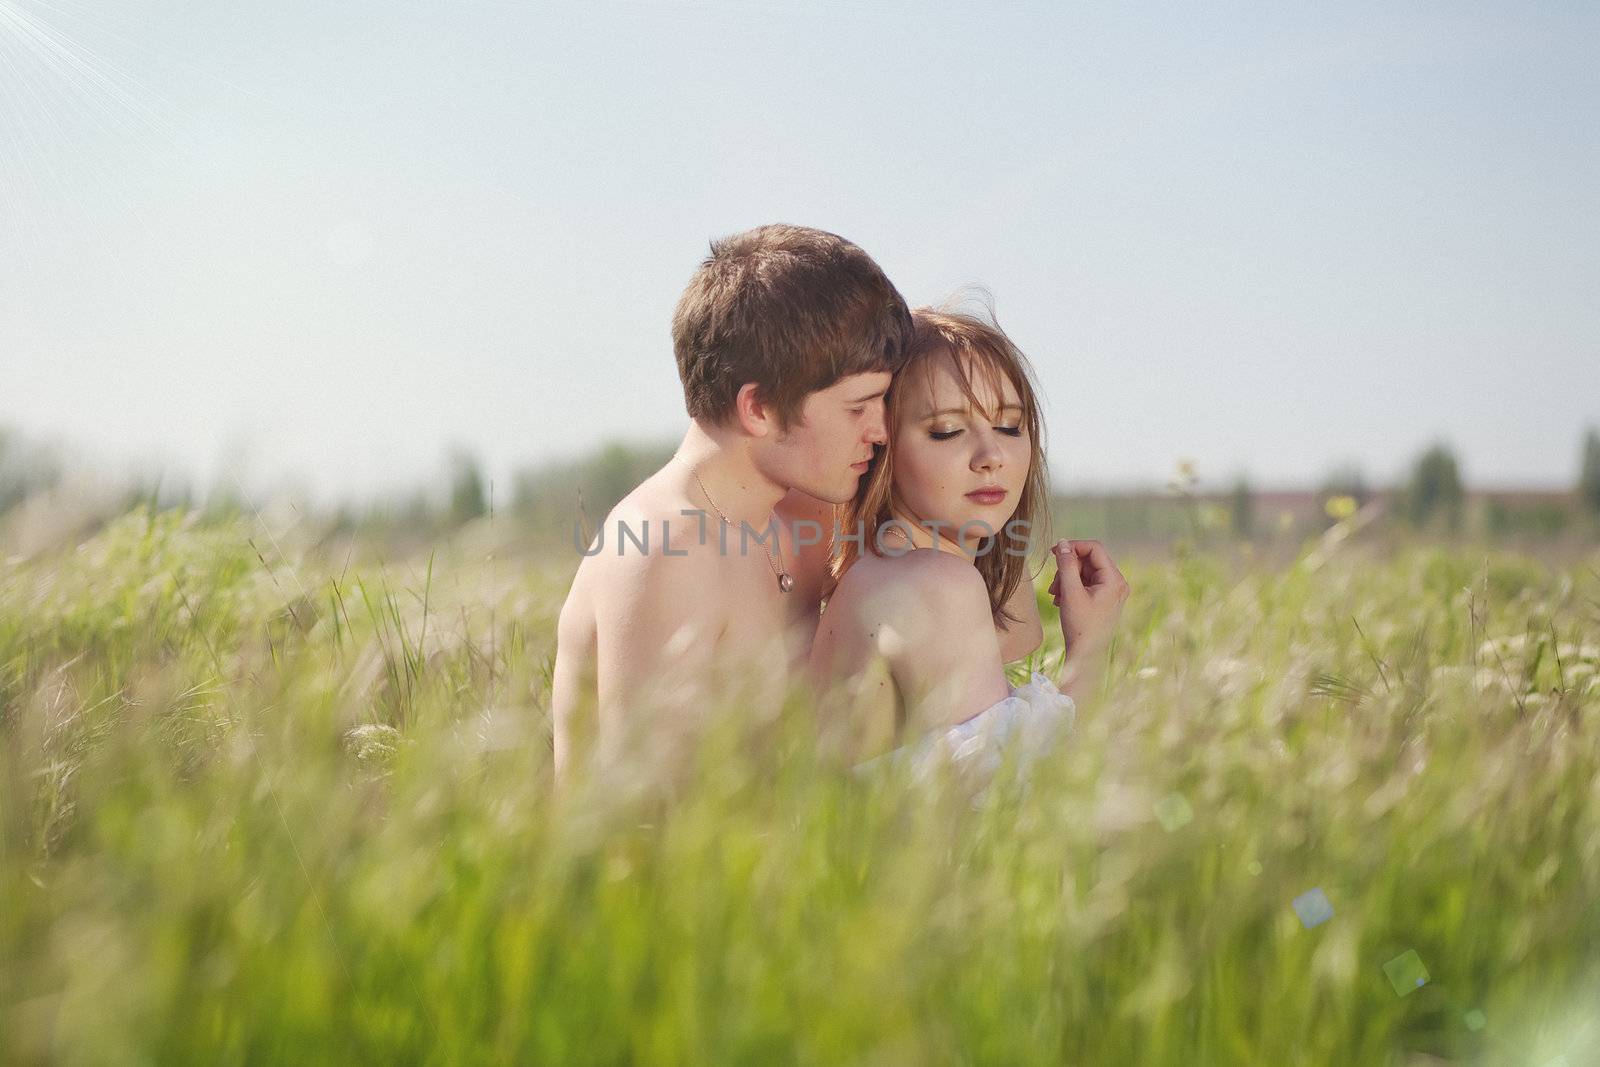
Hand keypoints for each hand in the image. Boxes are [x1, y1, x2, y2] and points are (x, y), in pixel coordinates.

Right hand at [1047, 539, 1129, 657]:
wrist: (1085, 655)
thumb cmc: (1080, 627)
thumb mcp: (1070, 592)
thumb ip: (1066, 564)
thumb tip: (1062, 543)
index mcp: (1114, 580)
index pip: (1094, 549)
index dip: (1073, 546)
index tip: (1053, 551)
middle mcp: (1117, 583)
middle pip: (1088, 561)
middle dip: (1067, 569)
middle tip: (1053, 585)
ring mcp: (1112, 591)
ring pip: (1085, 572)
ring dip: (1067, 579)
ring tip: (1056, 596)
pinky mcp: (1104, 599)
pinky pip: (1086, 583)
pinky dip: (1072, 588)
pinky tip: (1062, 601)